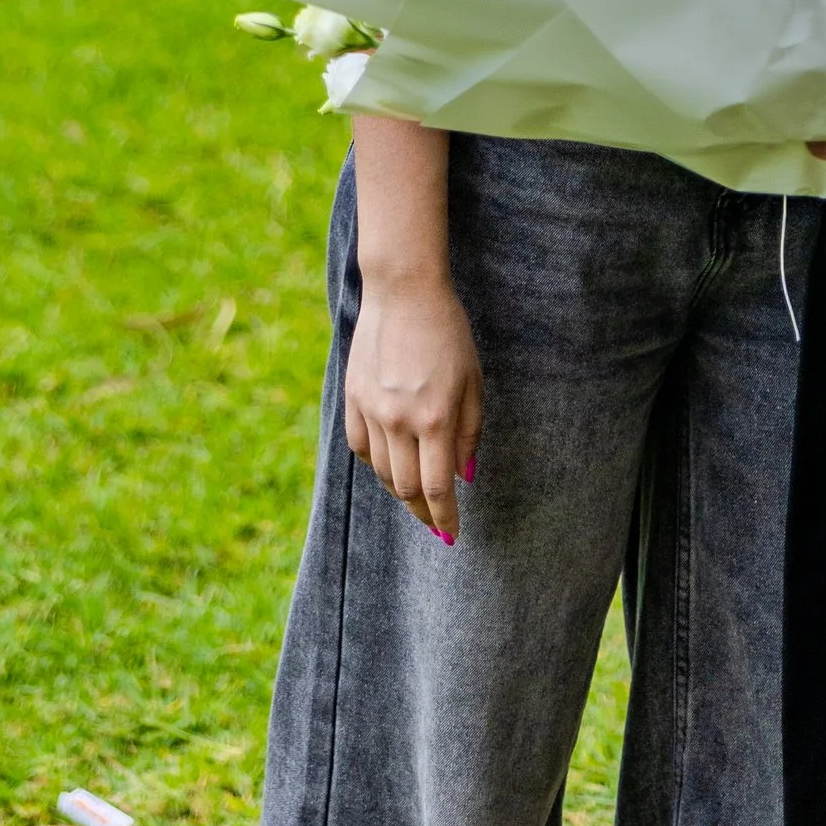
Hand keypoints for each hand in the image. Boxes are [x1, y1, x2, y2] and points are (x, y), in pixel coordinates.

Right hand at [344, 266, 483, 540]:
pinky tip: (389, 460)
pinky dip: (375, 461)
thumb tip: (464, 476)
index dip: (445, 518)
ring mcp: (372, 410)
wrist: (404, 291)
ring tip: (415, 492)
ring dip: (400, 489)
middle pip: (406, 489)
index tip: (452, 534)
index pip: (438, 489)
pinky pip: (361, 446)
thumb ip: (469, 433)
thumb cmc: (448, 332)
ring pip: (382, 472)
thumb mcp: (472, 381)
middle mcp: (400, 421)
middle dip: (423, 511)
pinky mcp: (353, 398)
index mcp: (436, 419)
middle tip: (435, 519)